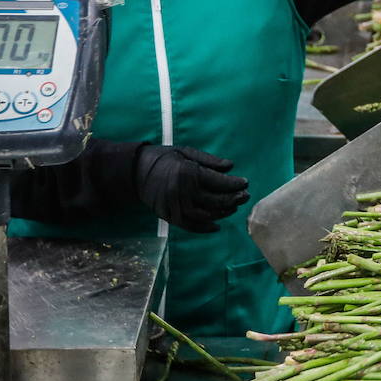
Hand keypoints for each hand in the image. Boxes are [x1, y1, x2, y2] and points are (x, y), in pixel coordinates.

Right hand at [134, 145, 248, 233]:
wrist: (135, 171)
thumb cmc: (164, 158)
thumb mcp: (186, 151)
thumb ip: (209, 160)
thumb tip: (231, 166)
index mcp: (188, 173)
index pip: (218, 182)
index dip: (235, 184)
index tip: (246, 183)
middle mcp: (182, 191)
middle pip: (215, 200)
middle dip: (233, 199)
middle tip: (245, 196)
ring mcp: (175, 206)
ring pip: (205, 215)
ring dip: (222, 213)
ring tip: (233, 208)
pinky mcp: (169, 216)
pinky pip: (190, 226)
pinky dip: (204, 228)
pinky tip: (216, 225)